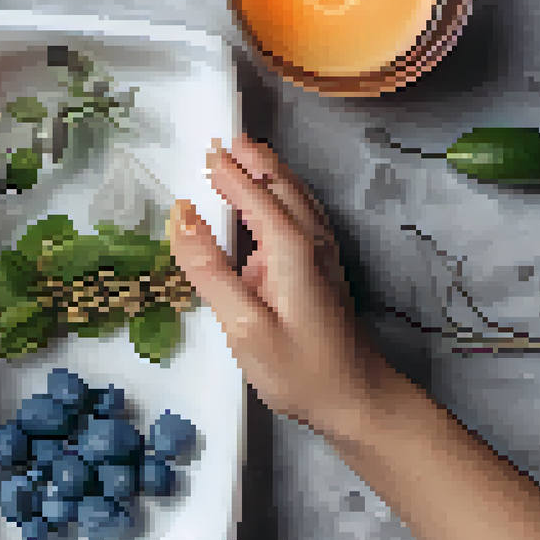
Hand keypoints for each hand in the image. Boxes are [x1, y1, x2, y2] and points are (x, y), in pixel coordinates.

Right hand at [167, 132, 410, 439]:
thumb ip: (209, 268)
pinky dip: (284, 195)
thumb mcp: (243, 325)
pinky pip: (302, 215)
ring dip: (271, 172)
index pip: (254, 197)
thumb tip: (181, 215)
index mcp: (291, 249)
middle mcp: (311, 242)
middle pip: (282, 187)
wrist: (358, 400)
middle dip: (254, 161)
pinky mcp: (324, 271)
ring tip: (247, 153)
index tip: (205, 153)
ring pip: (296, 198)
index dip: (228, 174)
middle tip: (226, 140)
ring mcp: (322, 255)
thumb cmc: (299, 370)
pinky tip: (276, 200)